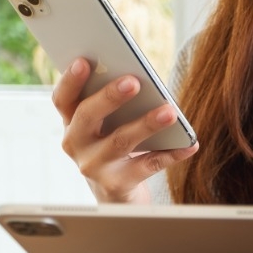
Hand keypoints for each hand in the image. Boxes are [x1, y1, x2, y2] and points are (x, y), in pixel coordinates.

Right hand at [53, 58, 198, 203]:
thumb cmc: (114, 143)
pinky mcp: (116, 184)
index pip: (63, 99)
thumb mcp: (106, 124)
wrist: (115, 191)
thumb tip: (138, 78)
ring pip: (120, 141)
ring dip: (146, 124)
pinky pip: (148, 165)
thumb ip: (112, 102)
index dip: (70, 80)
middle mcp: (76, 144)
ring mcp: (93, 166)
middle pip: (87, 116)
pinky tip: (190, 145)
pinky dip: (171, 154)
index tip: (83, 61)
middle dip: (110, 97)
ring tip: (169, 111)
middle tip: (133, 82)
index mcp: (71, 121)